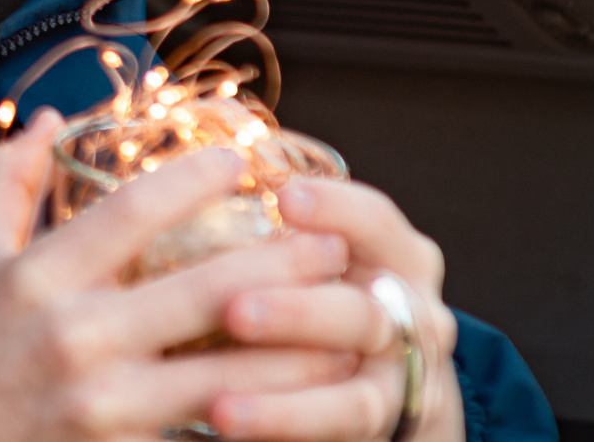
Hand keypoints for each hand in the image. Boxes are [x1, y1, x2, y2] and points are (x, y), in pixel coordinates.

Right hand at [0, 110, 360, 441]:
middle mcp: (74, 337)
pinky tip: (301, 407)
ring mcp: (100, 405)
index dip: (195, 179)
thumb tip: (45, 120)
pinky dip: (254, 419)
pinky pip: (202, 434)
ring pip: (222, 373)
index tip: (243, 157)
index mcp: (35, 277)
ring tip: (345, 326)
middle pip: (200, 291)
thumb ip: (2, 183)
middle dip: (279, 264)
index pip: (131, 212)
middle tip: (335, 242)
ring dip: (293, 351)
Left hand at [211, 179, 464, 441]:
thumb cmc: (327, 290)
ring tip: (218, 397)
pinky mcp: (381, 421)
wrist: (386, 378)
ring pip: (353, 384)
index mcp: (397, 254)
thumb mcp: (320, 250)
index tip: (284, 196)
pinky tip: (226, 416)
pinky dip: (282, 420)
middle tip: (233, 309)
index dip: (336, 206)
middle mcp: (414, 314)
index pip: (376, 221)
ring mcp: (402, 376)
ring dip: (283, 386)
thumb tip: (180, 177)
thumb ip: (277, 224)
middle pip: (362, 310)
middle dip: (297, 310)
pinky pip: (336, 422)